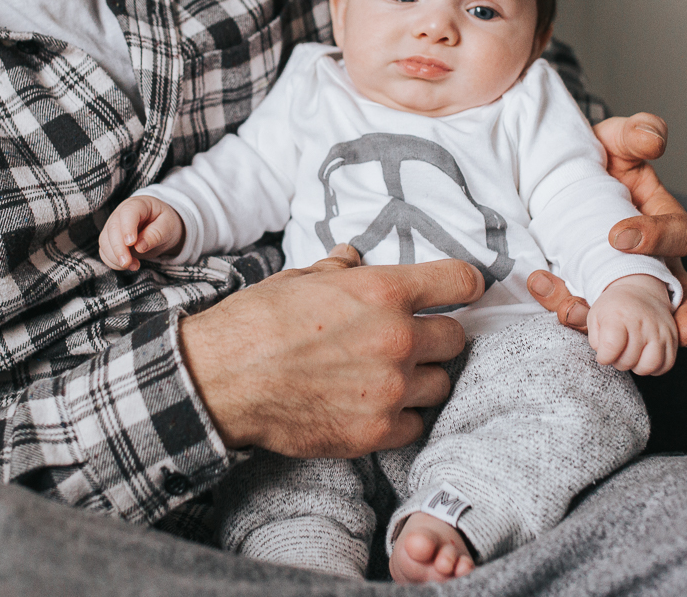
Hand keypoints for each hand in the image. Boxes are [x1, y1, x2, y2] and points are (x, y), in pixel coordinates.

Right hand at [97, 195, 185, 270]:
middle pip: (113, 228)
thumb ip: (156, 234)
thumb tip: (140, 246)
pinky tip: (128, 266)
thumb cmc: (164, 223)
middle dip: (118, 248)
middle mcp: (120, 213)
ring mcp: (112, 226)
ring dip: (115, 257)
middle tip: (127, 263)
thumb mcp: (168, 226)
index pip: (128, 212)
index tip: (131, 243)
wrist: (160, 226)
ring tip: (134, 266)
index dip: (127, 227)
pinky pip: (104, 251)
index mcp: (138, 204)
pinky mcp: (109, 240)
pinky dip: (112, 262)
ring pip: (105, 241)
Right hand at [179, 244, 483, 456]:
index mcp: (382, 291)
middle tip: (412, 339)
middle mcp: (397, 338)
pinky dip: (402, 416)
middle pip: (456, 338)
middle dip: (437, 337)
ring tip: (391, 375)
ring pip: (441, 384)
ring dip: (422, 378)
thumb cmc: (257, 323)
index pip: (460, 282)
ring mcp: (390, 388)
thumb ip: (340, 269)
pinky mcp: (377, 431)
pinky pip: (416, 423)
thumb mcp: (300, 279)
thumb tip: (353, 256)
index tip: (462, 291)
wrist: (222, 379)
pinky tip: (376, 405)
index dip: (465, 285)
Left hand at [525, 112, 686, 347]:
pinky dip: (569, 310)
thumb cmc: (599, 158)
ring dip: (610, 322)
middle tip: (677, 334)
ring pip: (636, 317)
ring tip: (576, 313)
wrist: (555, 174)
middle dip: (685, 317)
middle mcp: (652, 260)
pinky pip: (589, 313)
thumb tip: (652, 141)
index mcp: (664, 221)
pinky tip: (543, 292)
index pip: (678, 235)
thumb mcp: (616, 138)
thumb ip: (636, 132)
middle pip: (683, 296)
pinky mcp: (588, 292)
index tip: (618, 236)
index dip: (656, 239)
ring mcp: (621, 282)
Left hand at [586, 273, 677, 374]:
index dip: (603, 356)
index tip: (603, 352)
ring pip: (648, 366)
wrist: (640, 291)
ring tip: (630, 352)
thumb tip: (597, 347)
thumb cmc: (612, 308)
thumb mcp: (592, 314)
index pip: (609, 349)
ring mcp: (660, 330)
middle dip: (617, 360)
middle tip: (616, 348)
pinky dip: (653, 366)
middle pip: (627, 361)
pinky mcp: (673, 338)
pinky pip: (665, 365)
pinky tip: (644, 354)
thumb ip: (587, 331)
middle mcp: (642, 322)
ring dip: (636, 365)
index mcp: (618, 315)